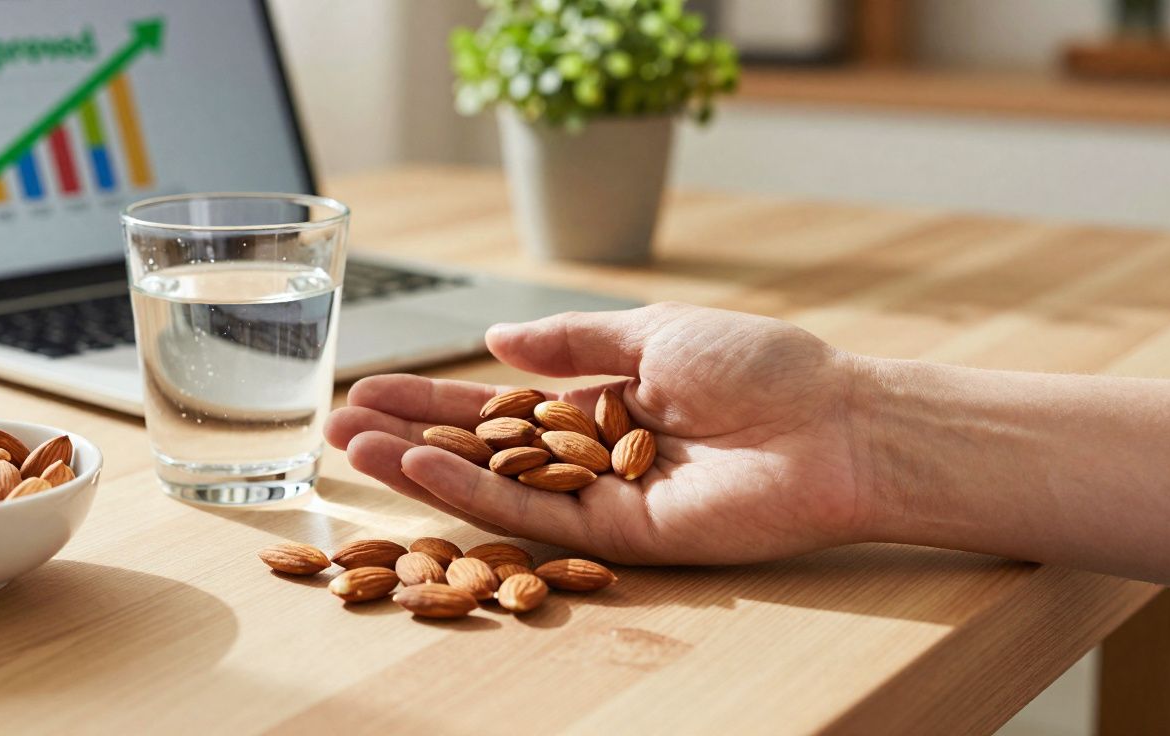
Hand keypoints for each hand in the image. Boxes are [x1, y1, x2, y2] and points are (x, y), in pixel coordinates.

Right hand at [324, 303, 875, 564]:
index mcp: (601, 403)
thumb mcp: (652, 333)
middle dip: (408, 433)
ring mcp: (599, 497)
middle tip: (337, 421)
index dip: (436, 397)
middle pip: (482, 447)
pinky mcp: (617, 533)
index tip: (375, 388)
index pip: (501, 404)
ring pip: (493, 483)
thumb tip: (497, 340)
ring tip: (350, 442)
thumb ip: (572, 342)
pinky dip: (471, 490)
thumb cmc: (761, 368)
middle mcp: (590, 454)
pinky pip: (532, 512)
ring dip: (417, 464)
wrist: (832, 425)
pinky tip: (416, 464)